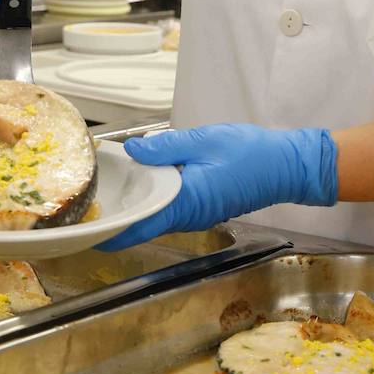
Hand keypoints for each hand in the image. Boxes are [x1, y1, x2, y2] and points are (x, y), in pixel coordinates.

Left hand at [99, 123, 337, 250]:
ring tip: (110, 188)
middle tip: (89, 201)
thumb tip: (134, 152)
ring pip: (157, 214)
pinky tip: (143, 179)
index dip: (111, 231)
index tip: (87, 231)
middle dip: (118, 215)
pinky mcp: (204, 205)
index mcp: (185, 202)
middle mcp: (189, 215)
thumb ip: (166, 146)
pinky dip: (153, 197)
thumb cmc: (252, 154)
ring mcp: (197, 213)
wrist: (287, 165)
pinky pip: (171, 206)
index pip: (140, 225)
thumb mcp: (204, 141)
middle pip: (144, 221)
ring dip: (135, 204)